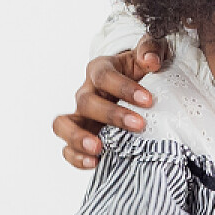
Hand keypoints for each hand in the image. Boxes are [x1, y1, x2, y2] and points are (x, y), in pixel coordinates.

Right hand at [51, 36, 164, 168]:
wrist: (134, 86)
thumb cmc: (140, 71)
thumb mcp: (149, 55)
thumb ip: (151, 50)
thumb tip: (151, 61)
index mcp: (100, 69)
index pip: (104, 75)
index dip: (123, 87)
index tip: (148, 99)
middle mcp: (86, 92)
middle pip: (86, 102)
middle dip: (112, 115)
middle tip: (138, 125)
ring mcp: (80, 116)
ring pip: (63, 125)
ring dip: (78, 137)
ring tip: (99, 148)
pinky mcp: (79, 137)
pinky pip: (67, 149)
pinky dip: (76, 157)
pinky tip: (94, 163)